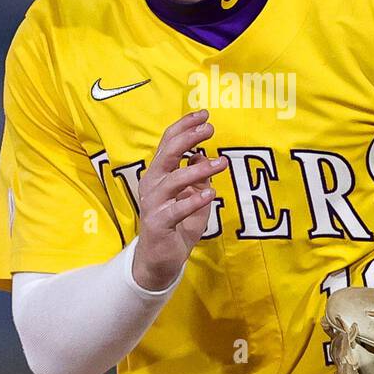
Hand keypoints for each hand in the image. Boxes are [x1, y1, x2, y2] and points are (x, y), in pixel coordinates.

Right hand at [131, 109, 229, 290]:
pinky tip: (211, 194)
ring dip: (198, 170)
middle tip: (210, 129)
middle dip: (188, 138)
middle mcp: (152, 184)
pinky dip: (193, 200)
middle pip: (167, 155)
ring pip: (173, 180)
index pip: (168, 143)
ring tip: (221, 163)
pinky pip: (176, 210)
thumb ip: (195, 176)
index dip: (184, 126)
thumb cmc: (177, 224)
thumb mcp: (191, 196)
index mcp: (159, 174)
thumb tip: (202, 154)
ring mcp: (153, 204)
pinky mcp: (158, 223)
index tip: (204, 114)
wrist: (160, 259)